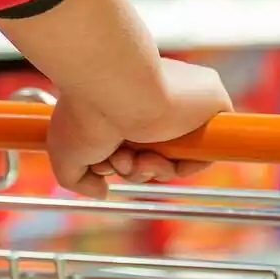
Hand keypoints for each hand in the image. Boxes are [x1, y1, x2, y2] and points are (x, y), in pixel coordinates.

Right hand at [46, 58, 232, 197]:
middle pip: (155, 156)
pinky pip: (206, 152)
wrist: (116, 87)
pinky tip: (157, 158)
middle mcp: (158, 102)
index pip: (136, 146)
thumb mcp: (66, 151)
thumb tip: (103, 191)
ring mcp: (185, 105)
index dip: (121, 163)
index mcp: (129, 103)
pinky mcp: (213, 104)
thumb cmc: (86, 112)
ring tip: (130, 156)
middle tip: (117, 160)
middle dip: (134, 169)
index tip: (106, 162)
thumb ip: (80, 179)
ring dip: (151, 170)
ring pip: (177, 159)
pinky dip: (184, 167)